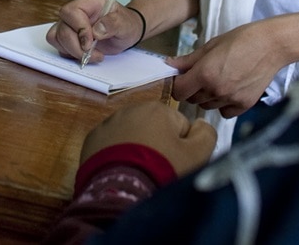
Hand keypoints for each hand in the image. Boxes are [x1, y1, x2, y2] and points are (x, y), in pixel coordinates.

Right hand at [47, 0, 143, 62]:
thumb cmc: (126, 23)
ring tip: (92, 55)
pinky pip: (60, 46)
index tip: (91, 42)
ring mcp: (71, 25)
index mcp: (90, 3)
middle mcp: (77, 13)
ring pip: (57, 38)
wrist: (127, 31)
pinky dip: (70, 54)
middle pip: (62, 28)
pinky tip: (86, 56)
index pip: (71, 11)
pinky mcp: (70, 37)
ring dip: (73, 51)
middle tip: (94, 53)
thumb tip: (96, 31)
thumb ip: (113, 23)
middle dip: (76, 46)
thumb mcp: (125, 23)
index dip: (78, 28)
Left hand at [81, 103, 215, 177]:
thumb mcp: (197, 154)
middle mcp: (131, 109)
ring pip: (131, 136)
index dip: (182, 147)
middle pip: (154, 128)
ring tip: (138, 171)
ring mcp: (108, 124)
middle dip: (158, 146)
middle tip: (157, 169)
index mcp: (158, 109)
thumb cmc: (163, 169)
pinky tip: (121, 170)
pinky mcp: (92, 140)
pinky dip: (116, 155)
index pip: (180, 126)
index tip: (175, 163)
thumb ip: (206, 134)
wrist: (121, 190)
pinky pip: (111, 146)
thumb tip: (201, 126)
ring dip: (136, 150)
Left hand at [166, 19, 286, 117]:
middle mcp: (216, 90)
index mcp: (204, 74)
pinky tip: (230, 90)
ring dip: (208, 97)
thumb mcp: (211, 45)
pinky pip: (225, 112)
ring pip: (207, 106)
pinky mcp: (244, 105)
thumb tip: (169, 65)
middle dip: (192, 89)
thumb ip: (189, 59)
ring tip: (219, 80)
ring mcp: (230, 99)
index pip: (178, 92)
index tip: (183, 78)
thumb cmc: (241, 39)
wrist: (271, 45)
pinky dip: (224, 104)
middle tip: (202, 76)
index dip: (178, 85)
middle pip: (192, 100)